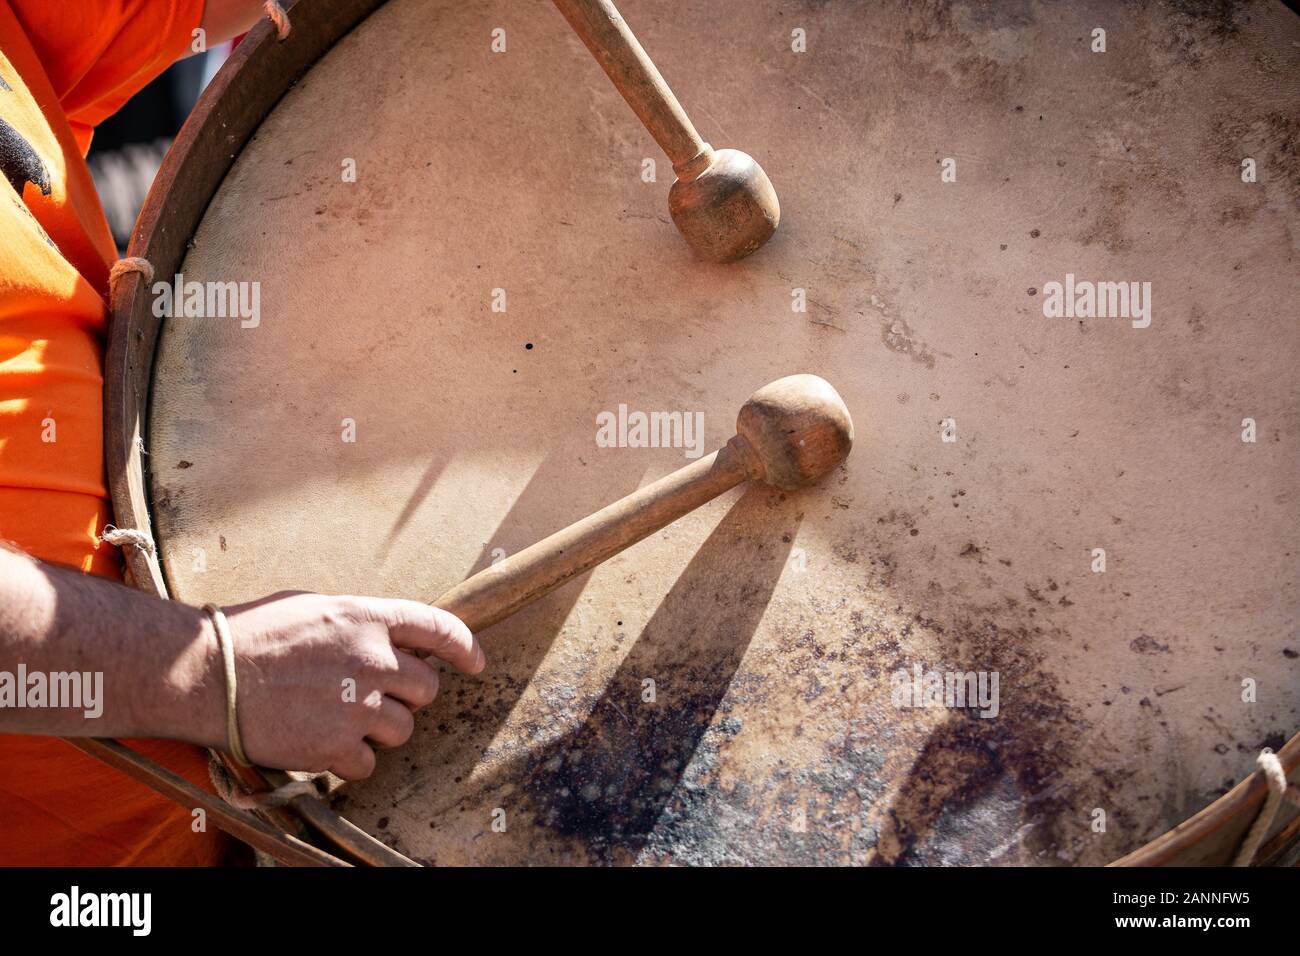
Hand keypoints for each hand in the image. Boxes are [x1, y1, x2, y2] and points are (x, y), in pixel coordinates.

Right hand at [220, 592, 483, 779]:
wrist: (203, 673)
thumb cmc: (251, 634)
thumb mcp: (315, 608)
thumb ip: (359, 624)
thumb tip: (386, 637)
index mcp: (368, 618)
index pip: (440, 628)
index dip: (464, 647)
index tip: (474, 663)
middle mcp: (372, 659)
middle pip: (427, 688)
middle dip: (405, 695)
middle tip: (369, 695)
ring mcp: (357, 705)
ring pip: (403, 729)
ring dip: (378, 729)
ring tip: (336, 717)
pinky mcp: (335, 746)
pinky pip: (367, 763)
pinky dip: (348, 760)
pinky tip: (320, 743)